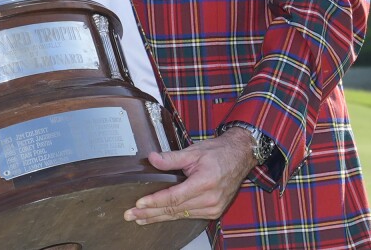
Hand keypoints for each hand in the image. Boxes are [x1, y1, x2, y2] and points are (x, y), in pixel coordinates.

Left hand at [123, 128, 256, 224]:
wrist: (240, 157)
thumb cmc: (219, 153)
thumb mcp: (194, 151)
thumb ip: (171, 158)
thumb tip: (152, 159)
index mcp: (205, 182)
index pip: (174, 197)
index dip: (155, 201)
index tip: (139, 204)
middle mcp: (210, 199)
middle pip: (174, 210)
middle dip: (150, 213)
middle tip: (131, 215)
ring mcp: (213, 208)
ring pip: (179, 215)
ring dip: (158, 217)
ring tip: (140, 219)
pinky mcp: (213, 211)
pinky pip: (188, 216)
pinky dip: (172, 216)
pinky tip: (159, 217)